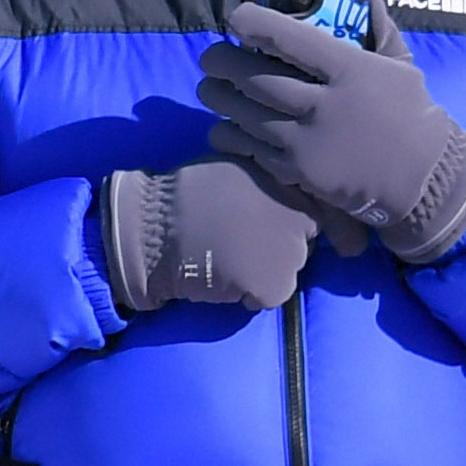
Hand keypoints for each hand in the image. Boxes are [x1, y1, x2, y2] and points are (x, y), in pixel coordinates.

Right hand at [101, 159, 319, 316]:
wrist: (149, 230)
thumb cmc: (179, 196)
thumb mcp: (231, 169)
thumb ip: (263, 181)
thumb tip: (276, 195)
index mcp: (286, 182)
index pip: (315, 209)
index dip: (296, 224)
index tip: (276, 231)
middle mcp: (298, 213)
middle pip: (302, 241)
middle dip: (279, 246)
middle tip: (242, 246)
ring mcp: (289, 249)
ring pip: (290, 270)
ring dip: (266, 270)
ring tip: (230, 263)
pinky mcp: (274, 281)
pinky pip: (272, 296)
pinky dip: (251, 296)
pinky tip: (223, 282)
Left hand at [200, 0, 465, 263]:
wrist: (424, 177)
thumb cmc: (410, 114)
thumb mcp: (401, 67)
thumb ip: (379, 29)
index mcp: (352, 71)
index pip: (292, 39)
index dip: (255, 24)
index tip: (236, 18)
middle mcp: (325, 104)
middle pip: (254, 77)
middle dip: (221, 62)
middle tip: (210, 56)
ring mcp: (308, 140)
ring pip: (242, 111)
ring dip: (216, 96)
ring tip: (209, 86)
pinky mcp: (296, 171)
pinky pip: (246, 146)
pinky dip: (227, 131)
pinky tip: (223, 122)